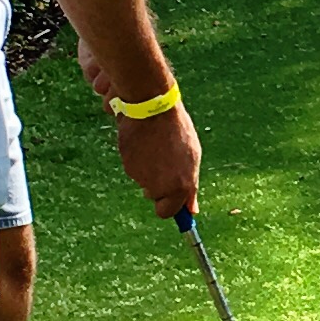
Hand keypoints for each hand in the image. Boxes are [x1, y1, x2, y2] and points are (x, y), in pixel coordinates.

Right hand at [115, 100, 200, 218]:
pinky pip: (133, 167)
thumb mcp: (191, 158)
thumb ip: (189, 187)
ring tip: (156, 145)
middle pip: (153, 196)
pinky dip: (137, 158)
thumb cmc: (176, 130)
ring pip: (143, 180)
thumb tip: (191, 210)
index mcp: (181, 186)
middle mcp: (161, 186)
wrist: (152, 108)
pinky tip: (144, 142)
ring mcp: (142, 177)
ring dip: (149, 168)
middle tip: (162, 163)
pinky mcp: (128, 165)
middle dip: (156, 186)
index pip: (167, 212)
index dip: (167, 205)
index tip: (168, 199)